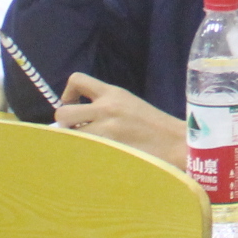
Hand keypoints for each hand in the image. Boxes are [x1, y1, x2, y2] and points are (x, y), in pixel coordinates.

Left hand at [55, 73, 185, 165]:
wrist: (174, 141)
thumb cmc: (152, 124)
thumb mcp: (128, 103)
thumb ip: (104, 104)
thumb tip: (77, 116)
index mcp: (113, 92)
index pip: (77, 79)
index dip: (68, 94)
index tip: (74, 106)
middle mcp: (106, 108)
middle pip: (63, 113)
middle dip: (64, 124)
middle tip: (75, 130)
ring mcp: (106, 130)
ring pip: (70, 136)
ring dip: (74, 142)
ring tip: (86, 145)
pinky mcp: (109, 149)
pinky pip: (83, 152)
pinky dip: (84, 155)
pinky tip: (95, 157)